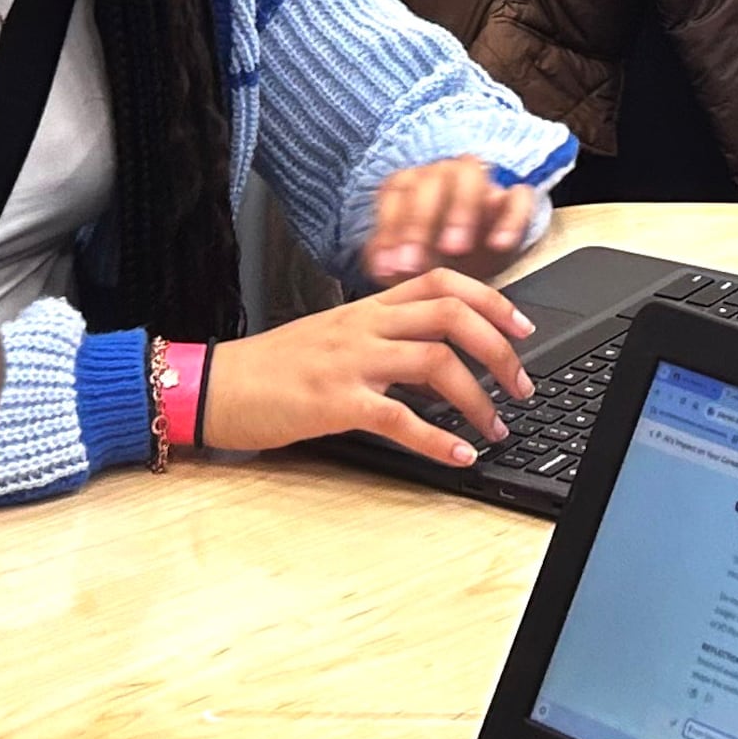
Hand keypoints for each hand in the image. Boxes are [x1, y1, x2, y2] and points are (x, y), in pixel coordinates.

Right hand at [202, 273, 536, 465]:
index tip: (521, 327)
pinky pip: (399, 417)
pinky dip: (437, 439)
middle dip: (499, 349)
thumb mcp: (333, 337)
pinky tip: (457, 455)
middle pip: (451, 316)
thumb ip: (383, 340)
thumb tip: (437, 363)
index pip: (441, 283)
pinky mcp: (335, 401)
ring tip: (496, 426)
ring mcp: (351, 362)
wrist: (214, 384)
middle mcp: (364, 326)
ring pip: (436, 362)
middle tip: (522, 384)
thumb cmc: (272, 367)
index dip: (490, 300)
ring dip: (478, 398)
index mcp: (366, 308)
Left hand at [365, 158, 544, 282]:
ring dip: (460, 211)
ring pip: (470, 174)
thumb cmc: (431, 256)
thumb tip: (383, 265)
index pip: (397, 192)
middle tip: (419, 263)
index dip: (392, 229)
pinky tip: (499, 245)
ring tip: (456, 249)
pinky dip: (510, 219)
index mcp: (411, 184)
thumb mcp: (404, 259)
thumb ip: (388, 259)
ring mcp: (481, 182)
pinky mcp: (514, 198)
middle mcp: (443, 175)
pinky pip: (518, 196)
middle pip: (430, 181)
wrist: (473, 265)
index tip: (394, 267)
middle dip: (421, 223)